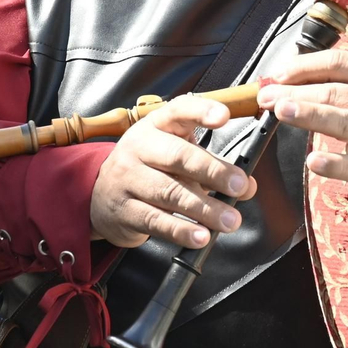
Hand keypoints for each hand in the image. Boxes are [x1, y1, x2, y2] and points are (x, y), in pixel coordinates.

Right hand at [90, 96, 257, 249]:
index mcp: (155, 126)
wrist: (99, 195)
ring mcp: (128, 179)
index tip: (224, 116)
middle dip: (212, 171)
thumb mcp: (175, 154)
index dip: (201, 111)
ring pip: (169, 192)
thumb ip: (212, 165)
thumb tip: (247, 186)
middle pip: (177, 155)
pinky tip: (201, 236)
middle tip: (240, 185)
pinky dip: (182, 230)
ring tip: (229, 219)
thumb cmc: (148, 168)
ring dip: (204, 208)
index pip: (178, 110)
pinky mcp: (125, 210)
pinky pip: (156, 221)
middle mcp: (139, 148)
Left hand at [257, 51, 347, 210]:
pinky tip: (314, 161)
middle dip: (296, 91)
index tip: (278, 74)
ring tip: (282, 111)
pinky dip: (335, 164)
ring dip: (311, 115)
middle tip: (265, 96)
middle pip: (336, 92)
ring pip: (345, 122)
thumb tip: (288, 80)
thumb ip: (342, 86)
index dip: (305, 66)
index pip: (340, 64)